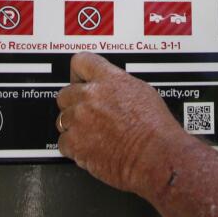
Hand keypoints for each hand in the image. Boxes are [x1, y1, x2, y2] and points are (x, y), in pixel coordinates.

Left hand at [56, 52, 181, 194]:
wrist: (154, 155)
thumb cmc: (155, 128)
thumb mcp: (142, 91)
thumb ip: (118, 85)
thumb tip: (113, 89)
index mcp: (108, 79)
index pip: (81, 62)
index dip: (79, 74)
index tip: (80, 81)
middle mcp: (90, 96)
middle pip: (65, 94)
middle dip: (74, 104)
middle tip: (88, 115)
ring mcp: (80, 119)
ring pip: (63, 119)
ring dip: (74, 127)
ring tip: (93, 135)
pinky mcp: (74, 142)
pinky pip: (63, 142)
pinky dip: (74, 148)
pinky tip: (89, 149)